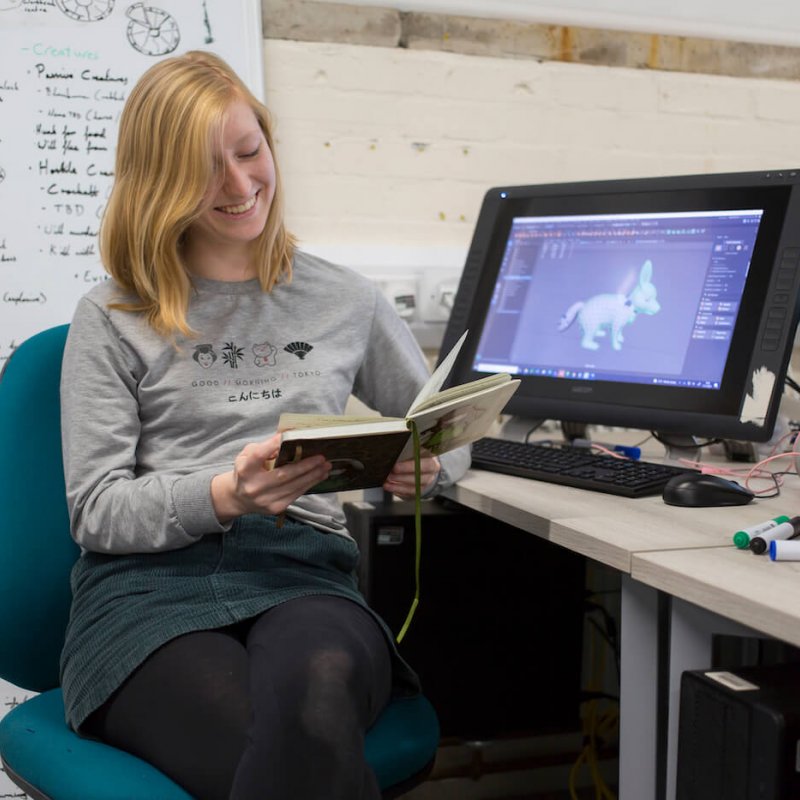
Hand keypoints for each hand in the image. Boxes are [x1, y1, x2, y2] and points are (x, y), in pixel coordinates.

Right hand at [211, 433, 330, 522]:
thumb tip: (288, 437)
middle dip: (305, 466)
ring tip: (326, 466)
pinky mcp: (275, 508)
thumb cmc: (247, 471)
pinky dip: (309, 484)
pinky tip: (319, 476)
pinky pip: (295, 494)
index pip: (258, 455)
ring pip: (293, 486)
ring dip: (312, 476)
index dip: (272, 445)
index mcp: (244, 469)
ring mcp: (265, 499)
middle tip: (321, 457)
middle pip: (283, 475)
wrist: (239, 498)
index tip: (288, 435)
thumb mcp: (248, 455)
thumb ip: (265, 447)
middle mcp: (254, 486)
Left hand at [383, 456, 440, 498]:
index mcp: (432, 463)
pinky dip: (397, 491)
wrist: (425, 468)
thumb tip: (395, 450)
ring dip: (397, 486)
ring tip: (386, 483)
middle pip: (418, 478)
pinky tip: (389, 487)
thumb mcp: (418, 452)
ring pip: (413, 489)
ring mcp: (425, 486)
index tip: (395, 466)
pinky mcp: (418, 493)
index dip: (409, 466)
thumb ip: (410, 452)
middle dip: (401, 477)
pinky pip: (408, 494)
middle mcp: (430, 476)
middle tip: (389, 475)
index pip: (424, 465)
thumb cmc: (419, 458)